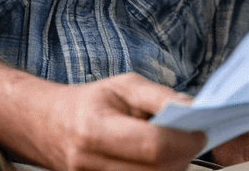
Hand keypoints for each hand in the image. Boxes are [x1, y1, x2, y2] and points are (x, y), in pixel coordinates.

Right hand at [26, 73, 204, 170]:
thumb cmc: (90, 102)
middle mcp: (89, 162)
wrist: (47, 125)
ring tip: (171, 147)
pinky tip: (155, 160)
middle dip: (183, 156)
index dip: (185, 140)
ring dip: (171, 167)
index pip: (153, 145)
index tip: (200, 131)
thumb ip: (161, 97)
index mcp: (95, 129)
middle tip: (191, 139)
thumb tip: (196, 108)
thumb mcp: (124, 86)